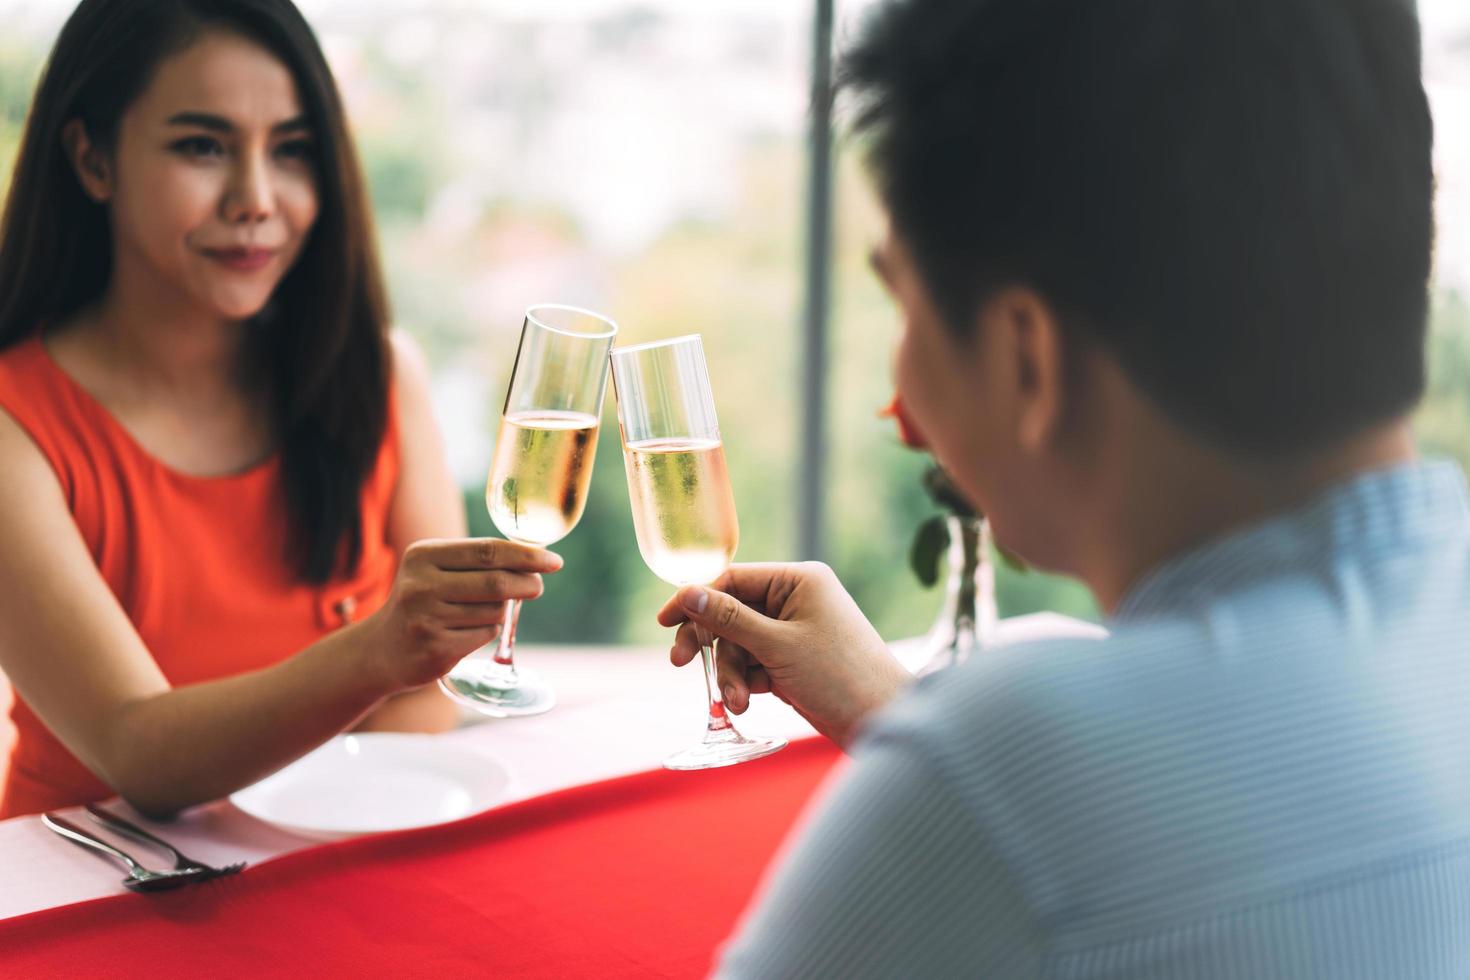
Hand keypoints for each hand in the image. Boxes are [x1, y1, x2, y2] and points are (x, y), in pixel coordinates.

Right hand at [361, 538, 560, 689]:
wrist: (382, 650)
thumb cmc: (423, 602)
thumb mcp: (436, 571)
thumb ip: (477, 562)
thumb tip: (535, 558)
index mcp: (424, 555)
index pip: (488, 551)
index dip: (526, 556)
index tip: (553, 561)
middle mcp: (422, 585)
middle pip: (496, 582)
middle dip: (527, 584)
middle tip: (537, 586)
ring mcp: (427, 618)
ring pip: (494, 612)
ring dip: (500, 612)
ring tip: (480, 612)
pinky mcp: (436, 649)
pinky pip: (484, 636)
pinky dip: (487, 632)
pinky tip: (466, 632)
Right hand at [657, 562, 910, 747]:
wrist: (883, 721)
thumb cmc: (839, 677)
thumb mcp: (776, 646)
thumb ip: (729, 619)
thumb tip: (687, 592)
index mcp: (799, 580)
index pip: (732, 579)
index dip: (696, 600)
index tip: (664, 623)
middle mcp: (797, 600)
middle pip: (732, 614)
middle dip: (714, 646)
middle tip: (683, 665)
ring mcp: (796, 631)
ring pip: (741, 645)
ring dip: (731, 674)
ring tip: (739, 703)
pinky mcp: (795, 660)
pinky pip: (755, 663)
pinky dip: (747, 682)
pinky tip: (752, 701)